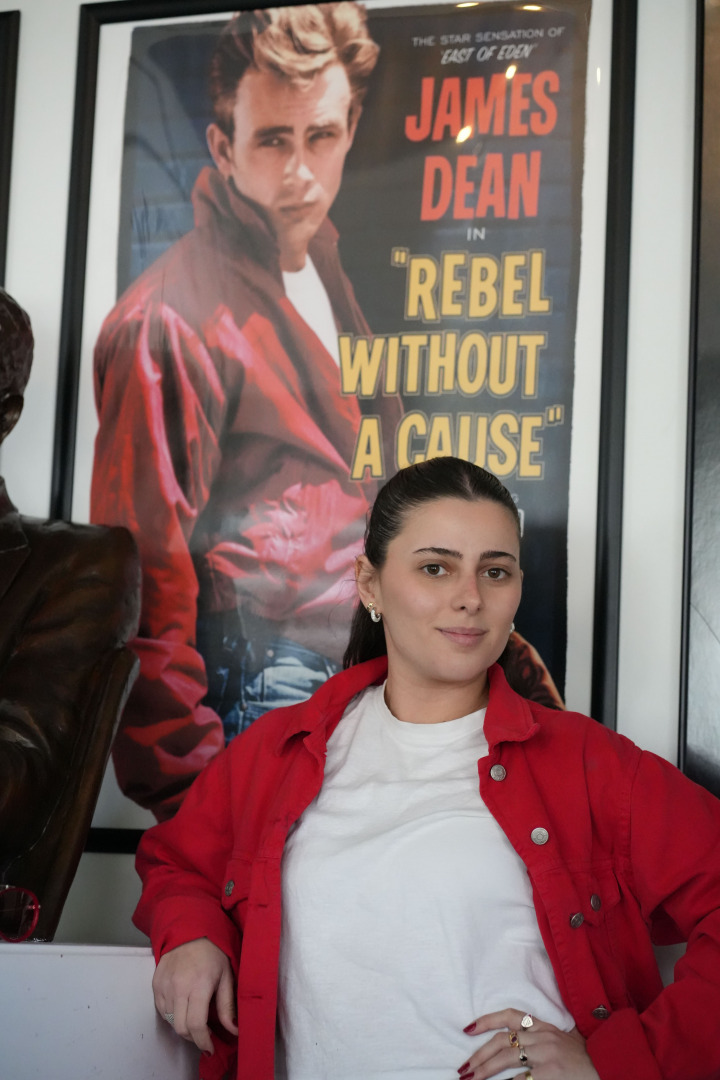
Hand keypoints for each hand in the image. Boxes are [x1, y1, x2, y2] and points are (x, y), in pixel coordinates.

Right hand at [152, 937, 237, 1054]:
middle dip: (193, 1037)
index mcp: (199, 985)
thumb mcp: (226, 976)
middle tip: (203, 1033)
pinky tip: (183, 1006)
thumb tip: (234, 1030)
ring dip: (182, 1026)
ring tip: (194, 1016)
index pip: (196, 1025)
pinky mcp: (155, 983)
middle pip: (181, 1028)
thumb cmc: (213, 952)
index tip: (209, 1048)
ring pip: (170, 1021)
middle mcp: (178, 987)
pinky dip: (172, 1015)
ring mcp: (164, 985)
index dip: (203, 1042)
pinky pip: (162, 1010)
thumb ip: (227, 1006)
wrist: (190, 929)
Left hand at [458, 1009, 599, 1079]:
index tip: (468, 1030)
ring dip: (485, 1071)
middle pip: (502, 1041)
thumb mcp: (562, 1039)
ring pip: (506, 1059)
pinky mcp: (549, 1074)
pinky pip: (520, 1079)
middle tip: (464, 1069)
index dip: (486, 1021)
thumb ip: (540, 1037)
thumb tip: (514, 1042)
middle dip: (479, 1055)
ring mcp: (545, 1055)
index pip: (510, 1016)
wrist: (608, 1066)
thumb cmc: (585, 1058)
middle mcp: (542, 1037)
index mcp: (544, 1026)